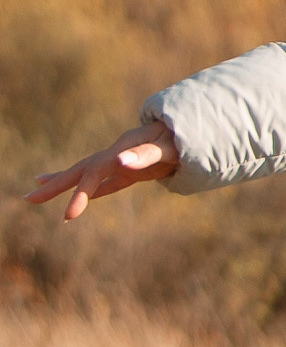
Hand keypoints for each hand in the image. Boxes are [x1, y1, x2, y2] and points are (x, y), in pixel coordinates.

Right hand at [24, 126, 180, 219]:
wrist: (196, 130)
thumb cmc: (184, 138)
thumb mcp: (168, 146)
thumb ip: (145, 154)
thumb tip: (119, 161)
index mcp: (122, 149)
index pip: (94, 173)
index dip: (81, 194)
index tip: (68, 216)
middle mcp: (117, 153)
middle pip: (80, 170)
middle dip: (55, 185)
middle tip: (29, 198)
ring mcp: (123, 161)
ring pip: (87, 175)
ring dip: (64, 184)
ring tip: (37, 191)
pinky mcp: (133, 169)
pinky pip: (106, 182)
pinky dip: (91, 190)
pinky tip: (81, 199)